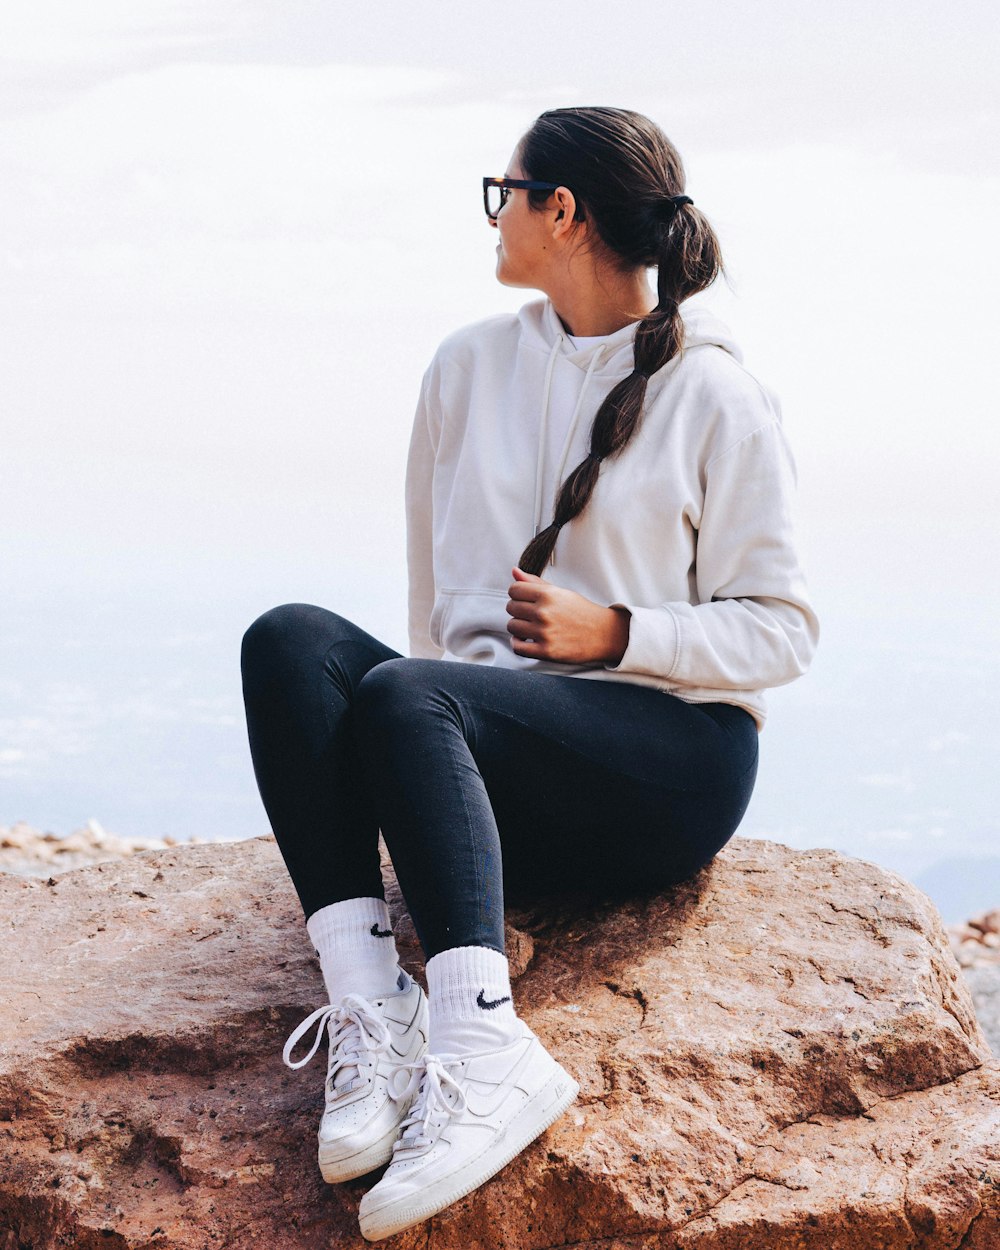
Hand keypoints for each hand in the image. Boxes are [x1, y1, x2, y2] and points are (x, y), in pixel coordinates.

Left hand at [505, 567, 629, 664]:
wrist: (604, 634)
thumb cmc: (582, 612)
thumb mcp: (561, 592)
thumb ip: (535, 582)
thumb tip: (514, 571)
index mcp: (548, 595)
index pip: (514, 589)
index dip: (517, 594)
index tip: (523, 599)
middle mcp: (544, 612)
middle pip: (511, 607)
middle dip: (517, 610)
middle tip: (529, 614)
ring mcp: (544, 632)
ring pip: (512, 626)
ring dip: (518, 627)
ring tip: (530, 627)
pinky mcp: (545, 651)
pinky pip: (518, 647)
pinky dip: (518, 644)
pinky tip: (526, 640)